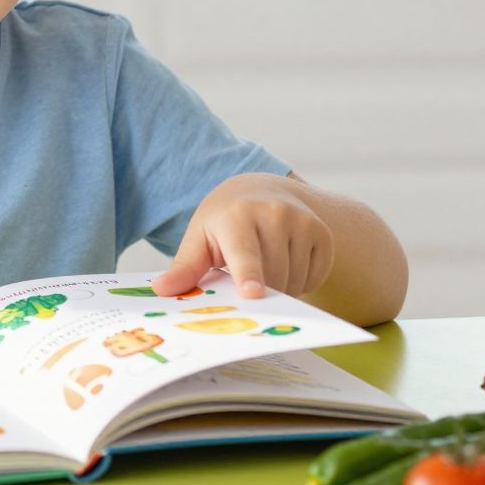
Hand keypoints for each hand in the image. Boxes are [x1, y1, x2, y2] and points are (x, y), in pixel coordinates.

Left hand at [151, 173, 334, 300]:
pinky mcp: (322, 232)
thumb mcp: (200, 238)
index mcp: (236, 217)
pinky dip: (301, 281)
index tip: (252, 293)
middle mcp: (274, 213)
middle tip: (246, 283)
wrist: (263, 191)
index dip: (248, 275)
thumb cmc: (224, 221)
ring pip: (295, 280)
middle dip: (261, 291)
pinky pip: (315, 277)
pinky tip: (286, 263)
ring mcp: (302, 220)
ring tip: (265, 267)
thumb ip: (184, 267)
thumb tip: (162, 290)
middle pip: (272, 277)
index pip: (244, 253)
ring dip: (281, 288)